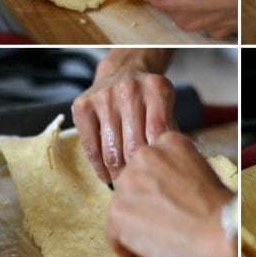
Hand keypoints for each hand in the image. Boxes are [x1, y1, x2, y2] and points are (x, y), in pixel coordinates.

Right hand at [71, 49, 173, 182]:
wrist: (123, 72)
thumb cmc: (148, 99)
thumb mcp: (166, 106)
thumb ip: (170, 132)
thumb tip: (172, 168)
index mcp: (157, 88)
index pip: (159, 131)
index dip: (158, 158)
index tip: (158, 176)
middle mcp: (130, 89)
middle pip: (135, 143)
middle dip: (138, 169)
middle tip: (140, 184)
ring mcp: (104, 97)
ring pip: (112, 149)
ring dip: (117, 172)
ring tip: (124, 183)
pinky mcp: (83, 106)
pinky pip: (90, 146)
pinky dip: (98, 166)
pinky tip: (106, 176)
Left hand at [106, 131, 236, 256]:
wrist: (224, 233)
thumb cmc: (223, 211)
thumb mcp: (203, 173)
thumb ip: (178, 175)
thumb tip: (164, 193)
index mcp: (170, 142)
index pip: (151, 165)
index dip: (157, 188)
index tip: (167, 204)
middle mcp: (145, 155)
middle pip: (133, 184)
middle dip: (144, 206)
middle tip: (161, 227)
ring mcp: (129, 182)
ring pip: (122, 208)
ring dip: (135, 228)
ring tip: (156, 245)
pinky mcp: (118, 212)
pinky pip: (113, 234)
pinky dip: (127, 251)